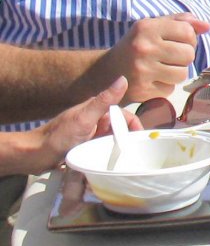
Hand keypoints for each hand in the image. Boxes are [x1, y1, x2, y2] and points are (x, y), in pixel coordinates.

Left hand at [23, 77, 138, 172]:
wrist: (34, 156)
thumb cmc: (58, 136)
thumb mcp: (84, 119)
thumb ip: (104, 100)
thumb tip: (123, 78)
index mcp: (98, 111)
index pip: (125, 116)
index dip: (134, 127)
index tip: (140, 142)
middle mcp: (97, 122)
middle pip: (120, 131)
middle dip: (126, 142)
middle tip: (132, 157)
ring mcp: (91, 137)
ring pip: (111, 143)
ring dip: (116, 152)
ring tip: (121, 165)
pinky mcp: (85, 150)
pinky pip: (101, 153)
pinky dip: (106, 159)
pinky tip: (108, 167)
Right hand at [94, 14, 209, 102]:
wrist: (106, 71)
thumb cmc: (136, 45)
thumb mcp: (154, 26)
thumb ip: (182, 22)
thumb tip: (207, 26)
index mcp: (148, 28)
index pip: (188, 32)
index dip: (189, 39)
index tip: (179, 42)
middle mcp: (144, 48)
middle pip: (189, 55)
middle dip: (184, 57)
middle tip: (170, 57)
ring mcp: (142, 71)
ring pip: (182, 74)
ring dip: (177, 73)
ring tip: (162, 68)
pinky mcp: (141, 91)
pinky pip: (170, 90)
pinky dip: (165, 86)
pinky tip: (153, 80)